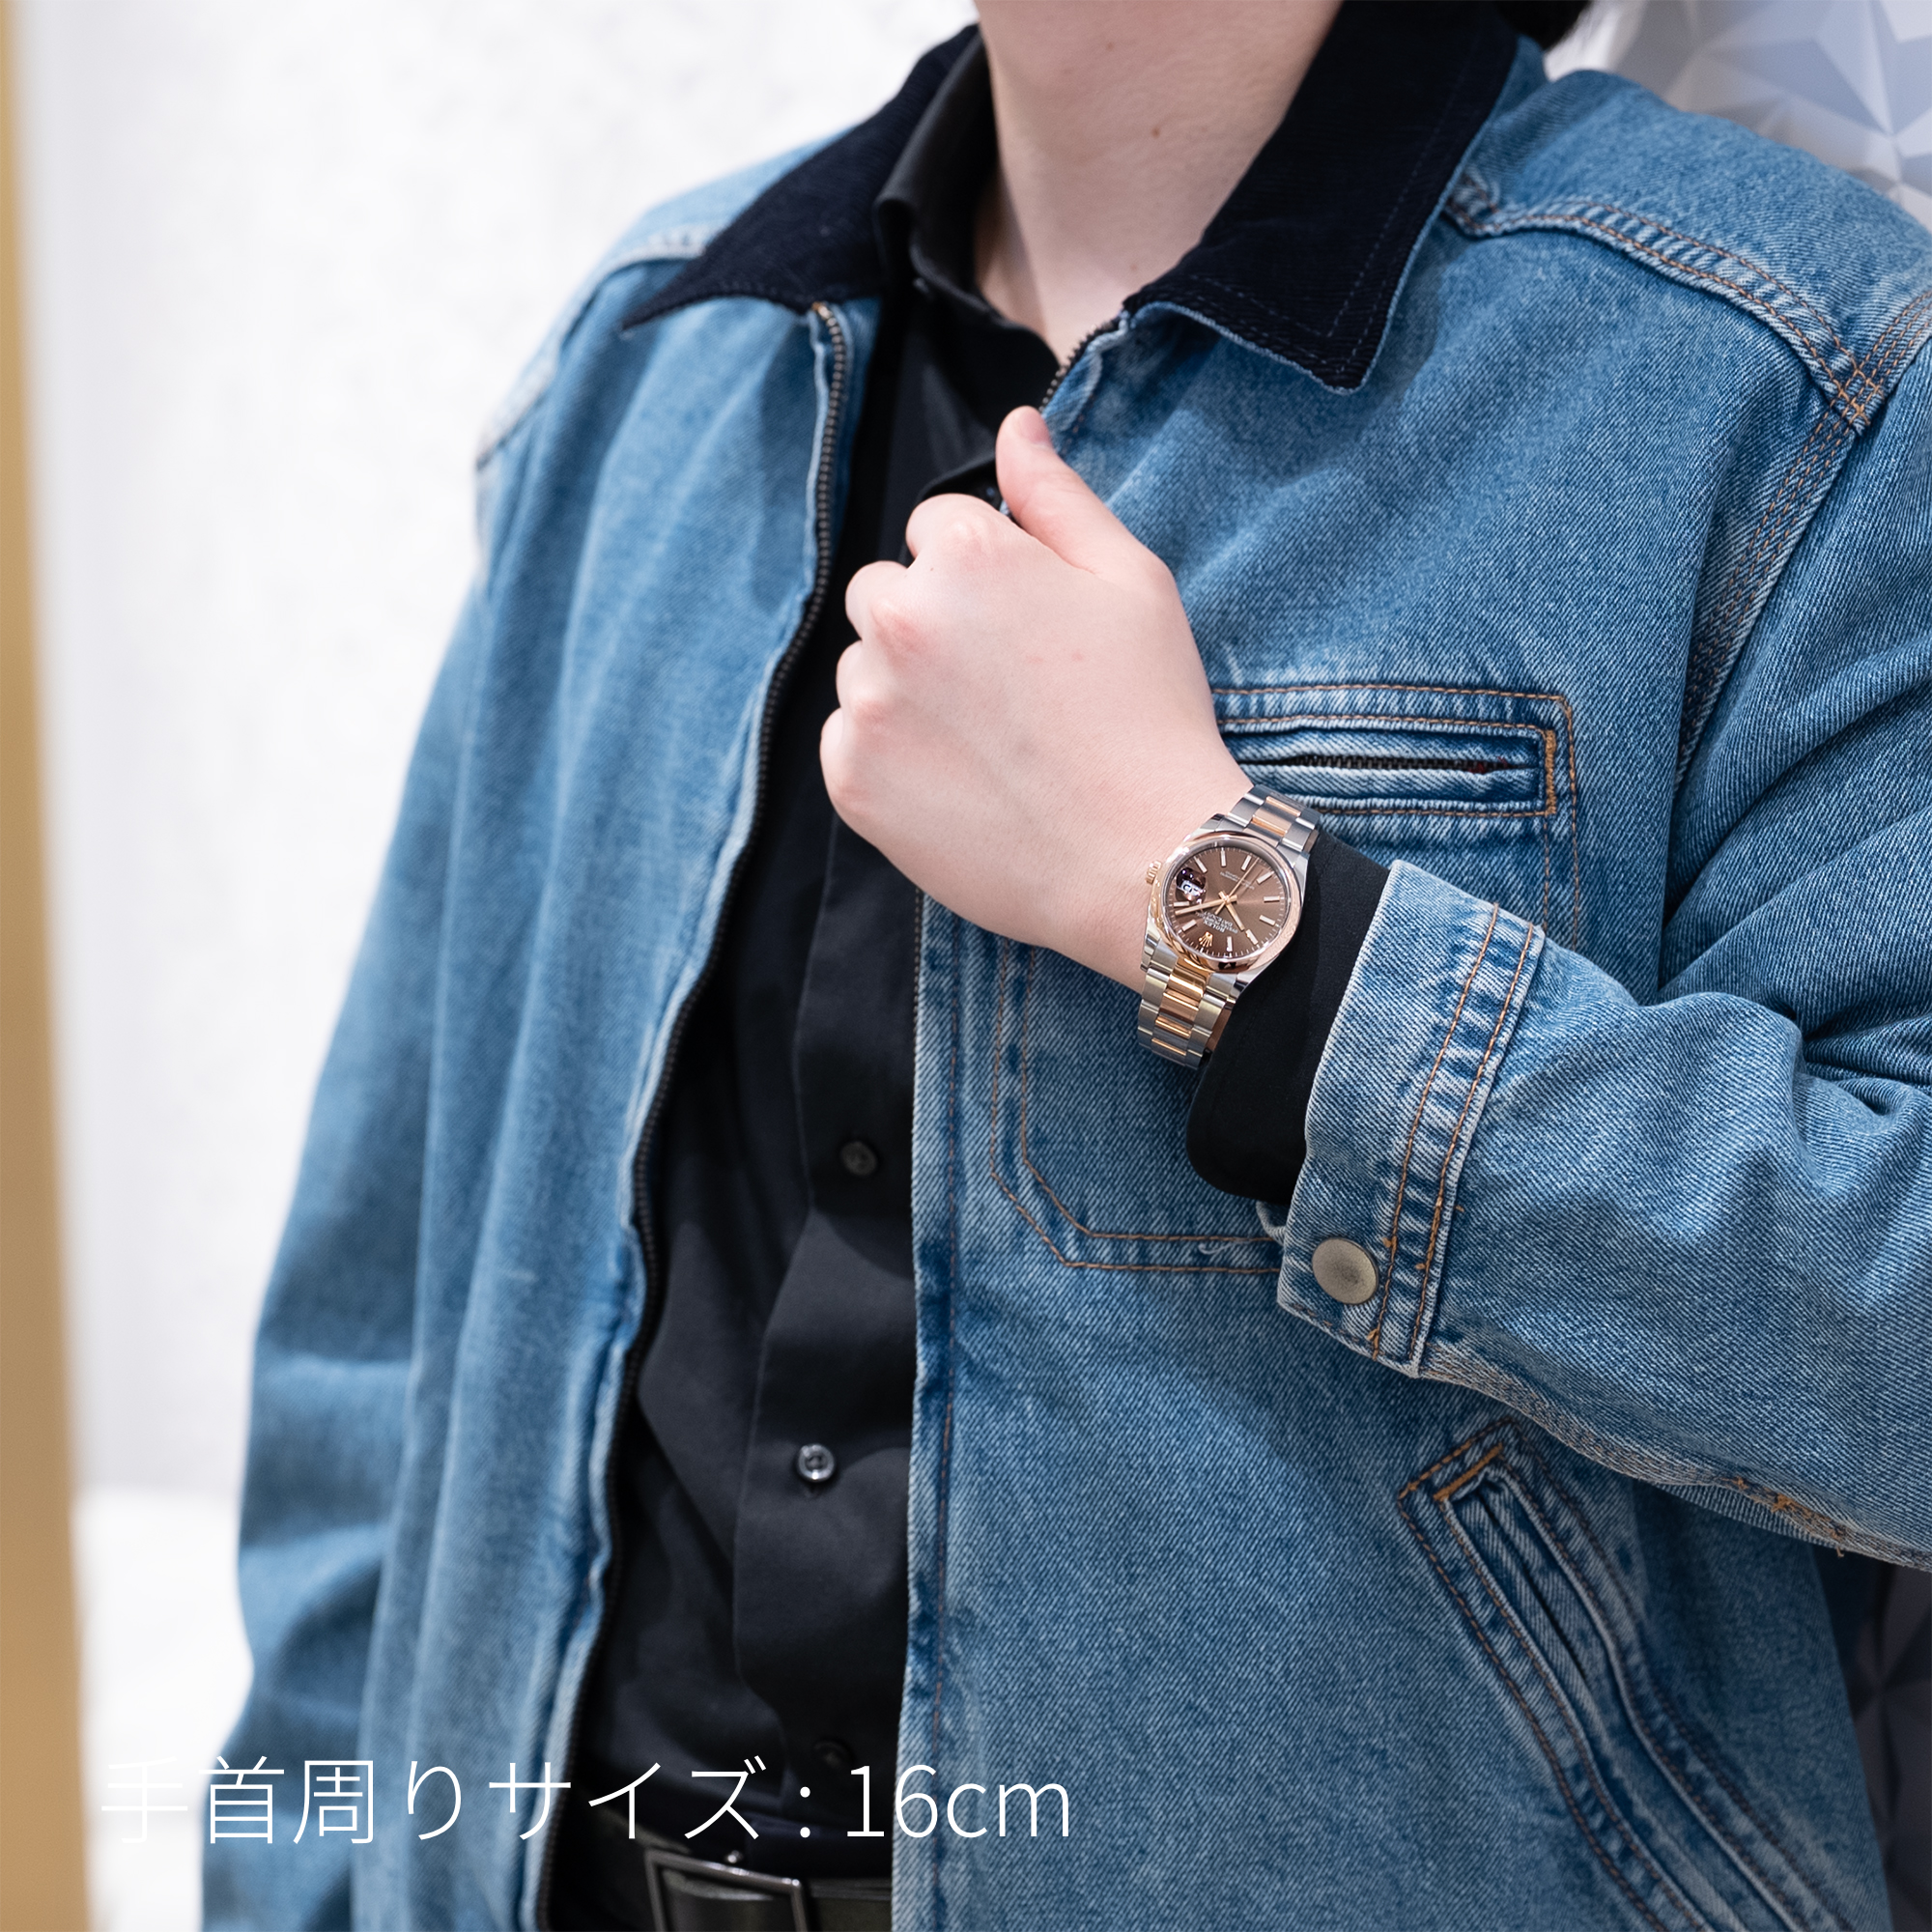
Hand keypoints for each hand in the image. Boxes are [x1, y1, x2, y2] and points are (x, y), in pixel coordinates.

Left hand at [823, 407, 1246, 989]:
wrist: (1146, 859)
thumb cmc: (1151, 715)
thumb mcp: (1131, 581)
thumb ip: (1057, 496)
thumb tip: (1015, 425)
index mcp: (966, 554)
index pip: (937, 529)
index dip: (991, 578)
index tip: (1034, 634)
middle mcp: (900, 618)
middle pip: (886, 594)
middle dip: (933, 626)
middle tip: (1010, 692)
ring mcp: (867, 704)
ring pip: (865, 671)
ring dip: (907, 692)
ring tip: (992, 744)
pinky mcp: (851, 781)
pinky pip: (850, 745)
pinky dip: (893, 760)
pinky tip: (964, 784)